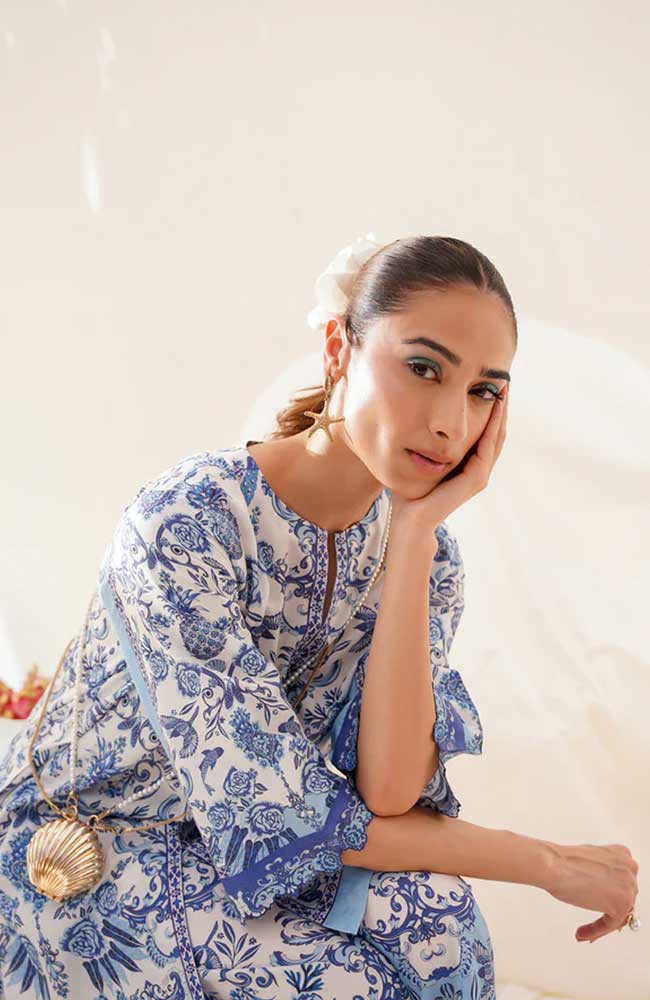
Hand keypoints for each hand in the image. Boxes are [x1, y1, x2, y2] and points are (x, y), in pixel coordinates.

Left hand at [391, 382, 508, 529]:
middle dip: (501, 406)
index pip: (486, 430)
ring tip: (503, 389)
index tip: (490, 383)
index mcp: (469, 462)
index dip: (491, 408)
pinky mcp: (476, 480)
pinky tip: (494, 409)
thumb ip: (424, 441)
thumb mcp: (419, 457)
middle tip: (505, 380)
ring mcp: (480, 475)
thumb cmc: (410, 490)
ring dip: (501, 413)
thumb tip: (414, 414)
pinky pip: (488, 448)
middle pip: (497, 430)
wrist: (410, 518)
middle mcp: (479, 468)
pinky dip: (492, 427)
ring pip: (497, 436)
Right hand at [543, 841, 638, 943]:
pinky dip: (597, 931)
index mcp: (623, 854)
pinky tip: (583, 933)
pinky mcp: (621, 903)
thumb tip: (608, 891)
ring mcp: (628, 885)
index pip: (624, 883)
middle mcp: (630, 868)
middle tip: (594, 923)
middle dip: (609, 912)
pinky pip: (611, 925)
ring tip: (585, 931)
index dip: (611, 897)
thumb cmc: (563, 863)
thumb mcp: (592, 861)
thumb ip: (605, 873)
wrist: (553, 866)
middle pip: (626, 899)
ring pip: (621, 914)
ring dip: (602, 925)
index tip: (600, 904)